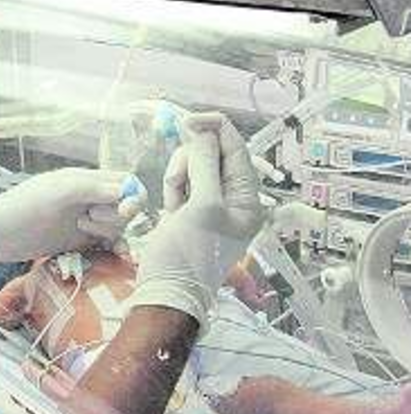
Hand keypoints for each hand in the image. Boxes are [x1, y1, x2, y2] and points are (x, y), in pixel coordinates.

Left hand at [0, 168, 138, 272]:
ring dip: (109, 231)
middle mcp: (87, 198)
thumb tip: (128, 192)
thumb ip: (94, 189)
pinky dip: (116, 248)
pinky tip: (118, 255)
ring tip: (81, 230)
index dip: (132, 196)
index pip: (126, 182)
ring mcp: (83, 219)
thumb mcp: (59, 192)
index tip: (122, 211)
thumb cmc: (21, 208)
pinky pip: (107, 244)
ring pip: (117, 226)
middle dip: (116, 216)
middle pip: (126, 206)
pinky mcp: (77, 241)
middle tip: (87, 219)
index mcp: (84, 179)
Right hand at [128, 113, 264, 327]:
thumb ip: (203, 163)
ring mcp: (212, 206)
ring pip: (194, 167)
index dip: (213, 128)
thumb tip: (200, 128)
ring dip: (178, 177)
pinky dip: (173, 190)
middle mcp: (234, 199)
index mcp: (248, 199)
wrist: (166, 294)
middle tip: (178, 184)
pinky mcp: (191, 211)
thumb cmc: (187, 256)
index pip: (236, 147)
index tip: (186, 120)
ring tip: (174, 204)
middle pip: (212, 154)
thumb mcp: (200, 206)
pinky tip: (170, 211)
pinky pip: (182, 184)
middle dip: (190, 161)